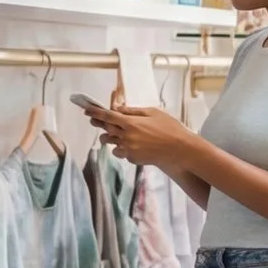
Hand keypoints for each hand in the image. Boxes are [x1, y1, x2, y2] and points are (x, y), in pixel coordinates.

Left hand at [79, 94, 198, 170]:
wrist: (180, 149)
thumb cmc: (169, 127)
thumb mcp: (153, 112)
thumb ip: (133, 111)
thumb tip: (118, 109)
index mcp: (130, 123)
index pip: (107, 116)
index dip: (95, 112)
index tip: (87, 110)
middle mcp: (126, 136)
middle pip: (106, 130)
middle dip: (100, 125)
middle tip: (98, 121)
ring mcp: (128, 149)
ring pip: (111, 143)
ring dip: (111, 138)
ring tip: (119, 135)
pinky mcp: (133, 158)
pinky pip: (121, 152)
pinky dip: (123, 148)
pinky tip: (134, 145)